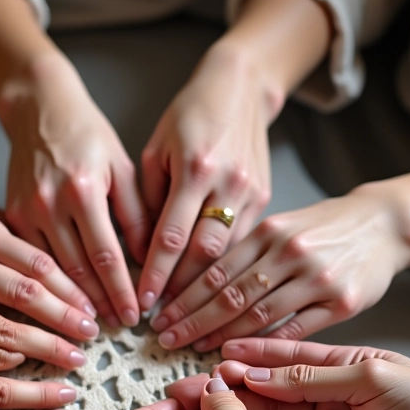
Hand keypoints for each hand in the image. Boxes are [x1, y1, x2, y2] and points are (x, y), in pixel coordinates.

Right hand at [0, 53, 149, 326]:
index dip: (121, 290)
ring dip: (74, 300)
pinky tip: (66, 297)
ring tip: (95, 320)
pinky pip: (32, 257)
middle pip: (77, 270)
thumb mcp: (122, 167)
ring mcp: (26, 211)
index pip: (106, 255)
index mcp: (83, 190)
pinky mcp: (11, 215)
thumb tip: (148, 259)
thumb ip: (137, 214)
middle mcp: (50, 203)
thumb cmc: (88, 135)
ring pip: (51, 270)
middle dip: (99, 303)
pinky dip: (51, 281)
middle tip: (118, 326)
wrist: (39, 109)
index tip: (134, 314)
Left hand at [137, 43, 271, 311]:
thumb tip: (142, 252)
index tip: (142, 302)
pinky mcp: (266, 198)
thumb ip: (149, 201)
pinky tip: (211, 289)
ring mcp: (252, 192)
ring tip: (186, 314)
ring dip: (207, 289)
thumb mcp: (156, 151)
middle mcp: (228, 183)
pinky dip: (226, 269)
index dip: (156, 275)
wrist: (240, 88)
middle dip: (184, 293)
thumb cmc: (189, 115)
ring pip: (229, 255)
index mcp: (195, 168)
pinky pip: (243, 244)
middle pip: (205, 253)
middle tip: (166, 320)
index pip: (171, 236)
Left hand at [152, 185, 409, 350]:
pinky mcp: (341, 302)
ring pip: (258, 315)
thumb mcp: (281, 224)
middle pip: (229, 295)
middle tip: (164, 340)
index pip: (215, 270)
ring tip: (194, 349)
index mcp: (268, 231)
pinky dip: (266, 346)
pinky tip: (242, 356)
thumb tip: (199, 282)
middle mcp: (289, 252)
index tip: (160, 317)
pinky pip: (296, 330)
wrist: (384, 222)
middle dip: (192, 321)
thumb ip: (245, 252)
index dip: (183, 298)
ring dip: (221, 336)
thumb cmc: (324, 226)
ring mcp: (316, 278)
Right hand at [216, 337, 409, 409]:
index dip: (253, 356)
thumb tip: (260, 374)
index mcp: (343, 368)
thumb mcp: (371, 378)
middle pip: (275, 396)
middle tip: (201, 391)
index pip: (287, 359)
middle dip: (238, 392)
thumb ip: (311, 379)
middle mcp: (333, 401)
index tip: (219, 355)